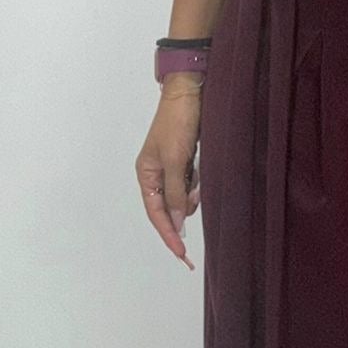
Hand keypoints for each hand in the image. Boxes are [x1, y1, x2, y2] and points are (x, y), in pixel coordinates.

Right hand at [135, 78, 203, 269]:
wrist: (189, 93)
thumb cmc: (178, 124)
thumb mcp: (175, 160)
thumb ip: (175, 192)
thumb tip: (177, 220)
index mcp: (146, 174)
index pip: (156, 213)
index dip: (168, 235)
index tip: (182, 254)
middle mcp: (155, 174)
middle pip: (167, 208)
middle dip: (182, 216)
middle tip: (192, 233)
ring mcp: (171, 167)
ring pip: (182, 197)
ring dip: (193, 197)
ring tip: (200, 181)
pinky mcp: (185, 160)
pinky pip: (191, 183)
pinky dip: (198, 185)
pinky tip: (202, 175)